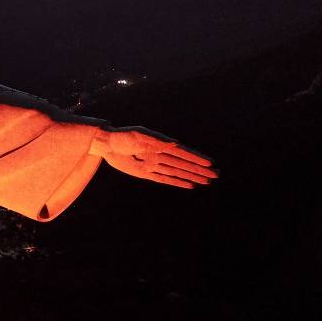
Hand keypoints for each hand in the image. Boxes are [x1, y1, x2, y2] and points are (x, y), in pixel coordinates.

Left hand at [90, 127, 216, 188]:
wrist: (106, 143)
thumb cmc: (122, 136)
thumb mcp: (137, 135)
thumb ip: (155, 139)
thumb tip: (174, 144)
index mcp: (160, 144)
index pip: (182, 153)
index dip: (196, 158)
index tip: (209, 163)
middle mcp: (160, 155)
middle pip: (183, 164)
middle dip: (199, 170)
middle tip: (215, 175)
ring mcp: (153, 164)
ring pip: (177, 173)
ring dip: (192, 177)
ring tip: (207, 181)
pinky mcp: (146, 173)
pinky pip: (164, 179)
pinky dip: (177, 183)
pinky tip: (189, 185)